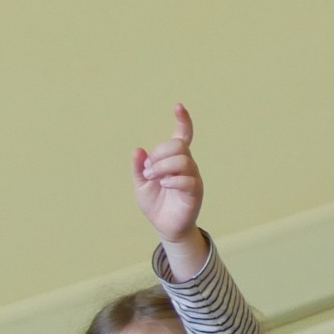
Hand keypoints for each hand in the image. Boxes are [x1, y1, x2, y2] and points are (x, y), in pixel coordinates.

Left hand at [131, 105, 207, 272]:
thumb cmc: (155, 204)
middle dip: (159, 153)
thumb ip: (139, 167)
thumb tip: (139, 150)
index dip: (183, 121)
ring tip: (153, 178)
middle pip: (178, 146)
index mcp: (173, 161)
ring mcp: (193, 178)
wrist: (164, 226)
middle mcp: (186, 166)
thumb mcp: (140, 184)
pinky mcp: (195, 192)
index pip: (183, 136)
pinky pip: (187, 179)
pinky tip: (164, 185)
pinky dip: (172, 180)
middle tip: (148, 169)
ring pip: (183, 160)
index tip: (178, 106)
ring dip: (163, 167)